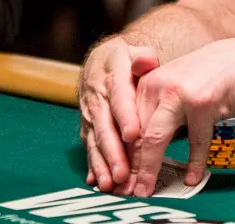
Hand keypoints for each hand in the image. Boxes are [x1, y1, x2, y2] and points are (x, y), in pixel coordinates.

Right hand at [79, 36, 158, 193]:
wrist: (100, 61)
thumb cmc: (125, 60)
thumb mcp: (135, 51)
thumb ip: (142, 57)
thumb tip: (147, 62)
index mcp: (112, 76)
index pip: (119, 97)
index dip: (125, 116)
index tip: (133, 135)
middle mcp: (97, 98)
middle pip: (105, 127)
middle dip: (113, 152)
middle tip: (123, 173)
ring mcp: (90, 114)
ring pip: (95, 142)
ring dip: (102, 164)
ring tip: (110, 184)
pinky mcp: (87, 127)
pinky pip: (89, 147)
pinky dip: (93, 165)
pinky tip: (97, 181)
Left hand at [126, 34, 234, 196]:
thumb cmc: (212, 75)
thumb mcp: (177, 86)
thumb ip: (159, 109)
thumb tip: (141, 147)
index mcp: (148, 82)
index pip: (127, 124)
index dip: (121, 154)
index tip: (119, 177)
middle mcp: (158, 85)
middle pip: (136, 134)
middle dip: (130, 167)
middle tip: (128, 191)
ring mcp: (180, 94)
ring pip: (155, 139)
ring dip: (149, 170)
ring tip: (146, 191)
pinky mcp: (203, 104)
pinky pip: (195, 142)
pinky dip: (193, 164)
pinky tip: (192, 178)